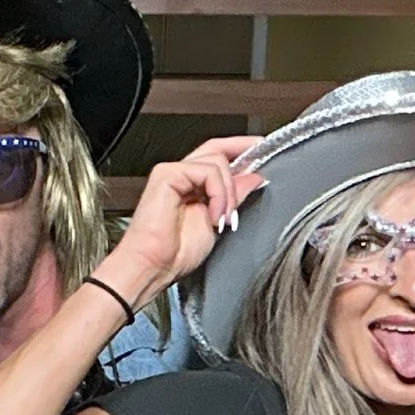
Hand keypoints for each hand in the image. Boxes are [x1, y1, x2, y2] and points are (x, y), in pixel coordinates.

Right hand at [96, 136, 263, 302]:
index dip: (239, 149)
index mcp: (190, 187)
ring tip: (225, 218)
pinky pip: (207, 171)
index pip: (216, 157)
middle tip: (260, 152)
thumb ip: (233, 197)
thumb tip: (252, 178)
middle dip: (241, 150)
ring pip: (216, 160)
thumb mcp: (218, 221)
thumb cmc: (174, 255)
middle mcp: (180, 177)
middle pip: (215, 149)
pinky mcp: (167, 174)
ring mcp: (172, 173)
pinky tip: (214, 216)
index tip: (260, 148)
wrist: (154, 267)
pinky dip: (219, 193)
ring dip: (229, 191)